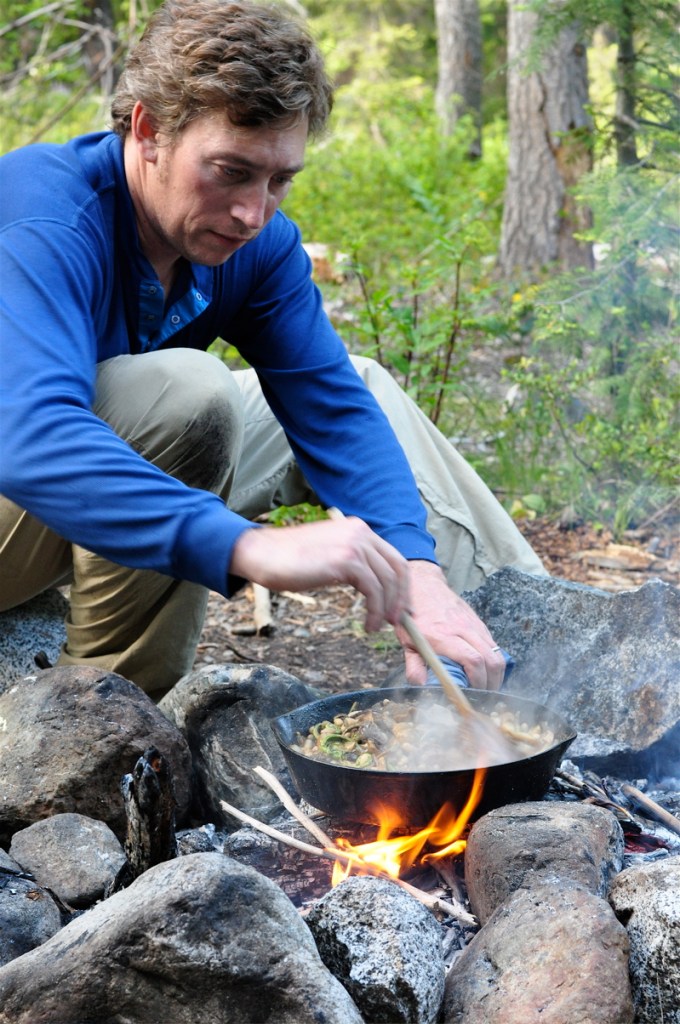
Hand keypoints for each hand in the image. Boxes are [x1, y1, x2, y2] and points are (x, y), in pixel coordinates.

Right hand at [230, 516, 410, 632]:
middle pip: (397, 568)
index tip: (398, 606)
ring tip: (378, 626)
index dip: (401, 585)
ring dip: (387, 609)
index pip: (393, 557)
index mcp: (358, 528)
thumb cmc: (289, 559)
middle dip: (400, 598)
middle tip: (396, 621)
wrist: (262, 553)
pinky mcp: (346, 561)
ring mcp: (355, 544)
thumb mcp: (329, 553)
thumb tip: (372, 584)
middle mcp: (361, 532)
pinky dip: (375, 611)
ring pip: (388, 581)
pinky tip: (367, 624)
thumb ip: (351, 560)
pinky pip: (374, 590)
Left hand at [395, 560, 505, 690]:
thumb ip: (414, 665)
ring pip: (496, 652)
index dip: (478, 681)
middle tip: (485, 696)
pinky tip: (485, 670)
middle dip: (492, 683)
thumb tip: (420, 686)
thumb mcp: (406, 641)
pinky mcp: (478, 622)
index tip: (473, 694)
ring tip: (488, 686)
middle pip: (491, 659)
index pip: (472, 660)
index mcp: (443, 636)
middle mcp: (462, 629)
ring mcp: (473, 624)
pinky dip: (493, 660)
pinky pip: (493, 644)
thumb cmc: (412, 615)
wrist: (422, 584)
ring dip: (496, 673)